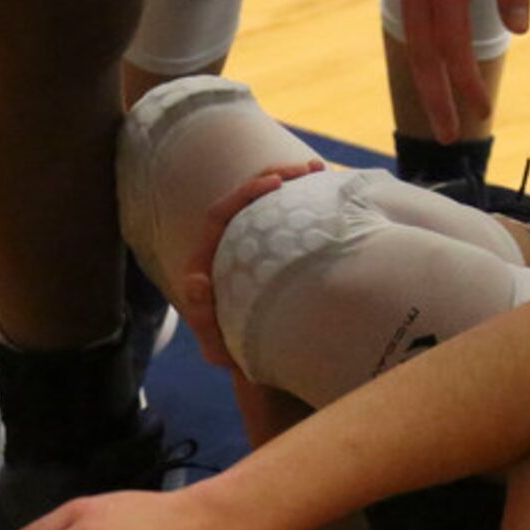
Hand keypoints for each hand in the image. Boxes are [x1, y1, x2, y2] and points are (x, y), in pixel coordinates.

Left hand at [178, 161, 328, 368]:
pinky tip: (334, 199)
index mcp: (210, 258)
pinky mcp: (280, 251)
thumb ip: (202, 317)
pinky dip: (309, 207)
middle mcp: (232, 245)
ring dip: (295, 186)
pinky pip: (291, 222)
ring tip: (322, 173)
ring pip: (272, 206)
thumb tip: (195, 279)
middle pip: (248, 199)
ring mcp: (258, 245)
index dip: (245, 193)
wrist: (259, 360)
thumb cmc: (235, 355)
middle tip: (308, 170)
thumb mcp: (217, 346)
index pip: (222, 214)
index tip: (275, 182)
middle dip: (276, 176)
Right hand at [396, 0, 529, 139]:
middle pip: (423, 55)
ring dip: (428, 80)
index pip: (453, 46)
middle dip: (437, 99)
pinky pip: (413, 22)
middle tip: (451, 138)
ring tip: (442, 112)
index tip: (484, 112)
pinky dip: (422, 52)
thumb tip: (519, 28)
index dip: (467, 84)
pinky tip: (435, 68)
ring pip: (414, 41)